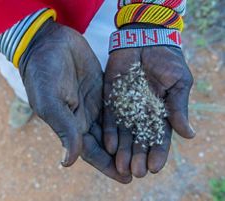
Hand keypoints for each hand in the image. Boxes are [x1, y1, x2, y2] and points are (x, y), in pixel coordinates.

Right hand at [18, 19, 130, 182]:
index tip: (126, 178)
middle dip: (123, 156)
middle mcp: (83, 117)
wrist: (48, 43)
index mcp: (69, 124)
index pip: (90, 151)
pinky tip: (146, 122)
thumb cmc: (43, 73)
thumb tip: (68, 162)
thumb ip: (63, 128)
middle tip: (144, 169)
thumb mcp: (50, 101)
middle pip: (106, 143)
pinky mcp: (103, 89)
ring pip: (115, 127)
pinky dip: (130, 116)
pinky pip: (119, 106)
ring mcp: (94, 103)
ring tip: (149, 150)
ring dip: (129, 139)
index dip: (107, 165)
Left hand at [103, 44, 194, 177]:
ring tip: (120, 166)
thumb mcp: (178, 83)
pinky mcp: (110, 98)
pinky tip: (109, 145)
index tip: (154, 167)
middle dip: (137, 156)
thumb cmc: (167, 60)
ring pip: (123, 133)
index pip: (159, 137)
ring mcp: (125, 107)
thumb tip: (189, 135)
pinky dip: (109, 131)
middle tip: (135, 172)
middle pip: (139, 140)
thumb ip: (179, 108)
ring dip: (122, 150)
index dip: (157, 153)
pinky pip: (109, 117)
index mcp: (160, 112)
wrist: (145, 40)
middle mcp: (141, 114)